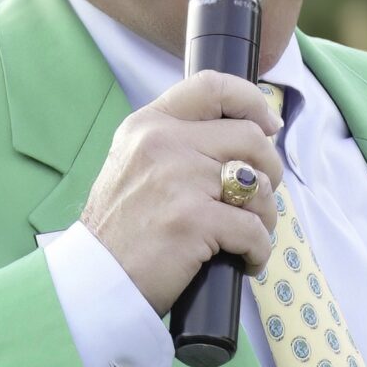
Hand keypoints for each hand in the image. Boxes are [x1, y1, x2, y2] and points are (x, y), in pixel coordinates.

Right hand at [78, 70, 287, 316]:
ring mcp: (179, 180)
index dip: (251, 102)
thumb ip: (179, 145)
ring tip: (249, 236)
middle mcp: (163, 143)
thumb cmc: (124, 231)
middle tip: (260, 200)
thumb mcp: (136, 166)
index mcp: (149, 124)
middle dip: (270, 171)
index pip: (211, 86)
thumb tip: (247, 136)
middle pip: (250, 138)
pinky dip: (259, 252)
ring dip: (265, 216)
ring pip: (257, 186)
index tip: (268, 126)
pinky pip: (254, 230)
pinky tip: (245, 262)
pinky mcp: (194, 220)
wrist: (97, 279)